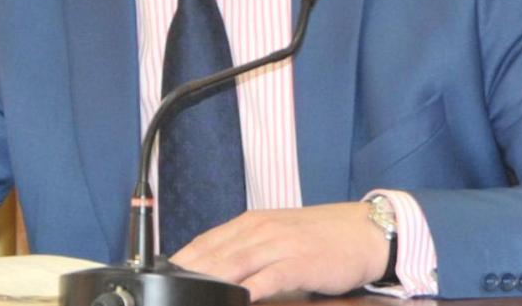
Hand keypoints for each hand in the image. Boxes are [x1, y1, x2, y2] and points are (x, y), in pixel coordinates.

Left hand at [170, 203, 388, 300]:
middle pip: (215, 253)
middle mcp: (262, 229)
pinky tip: (239, 297)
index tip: (158, 277)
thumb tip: (218, 274)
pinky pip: (272, 275)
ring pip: (237, 262)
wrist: (363, 231)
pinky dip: (253, 286)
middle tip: (165, 292)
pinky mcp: (301, 261)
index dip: (180, 260)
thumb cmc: (320, 238)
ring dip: (211, 279)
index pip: (206, 242)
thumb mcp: (278, 238)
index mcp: (252, 223)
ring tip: (190, 294)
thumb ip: (249, 252)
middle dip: (187, 273)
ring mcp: (281, 244)